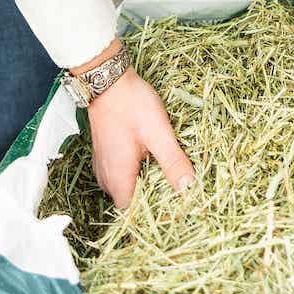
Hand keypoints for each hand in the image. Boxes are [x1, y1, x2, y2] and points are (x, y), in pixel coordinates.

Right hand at [86, 67, 194, 208]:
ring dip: (146, 179)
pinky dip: (137, 168)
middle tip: (177, 182)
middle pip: (131, 200)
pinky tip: (153, 156)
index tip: (175, 203)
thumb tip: (189, 188)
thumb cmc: (131, 105)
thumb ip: (173, 162)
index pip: (134, 213)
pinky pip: (122, 171)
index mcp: (118, 179)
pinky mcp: (107, 152)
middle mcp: (107, 178)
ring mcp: (104, 165)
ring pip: (127, 185)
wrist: (108, 81)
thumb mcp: (158, 133)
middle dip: (154, 194)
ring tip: (168, 168)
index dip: (154, 211)